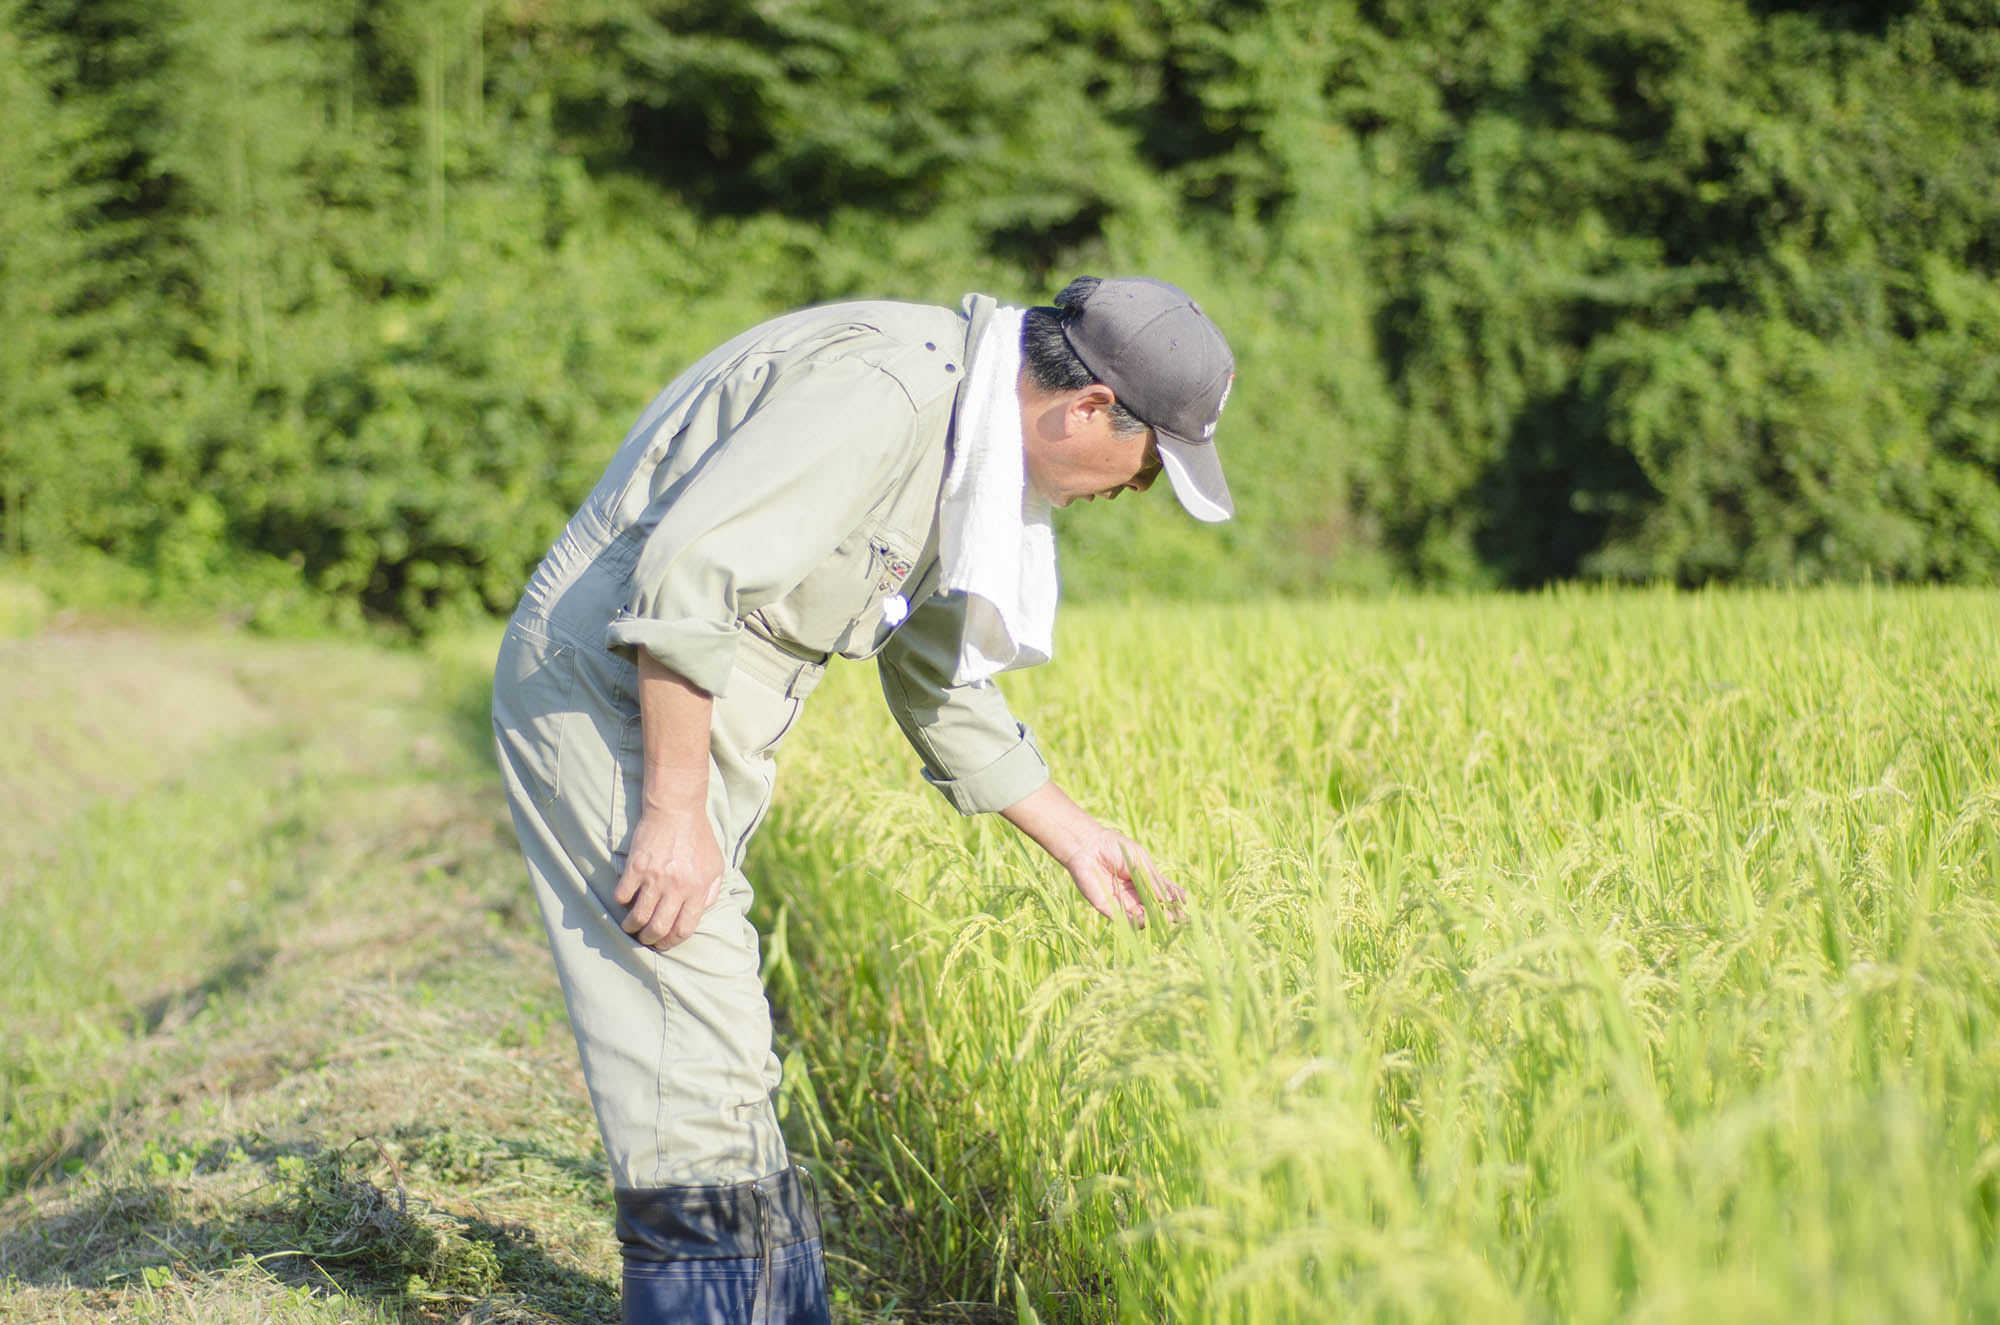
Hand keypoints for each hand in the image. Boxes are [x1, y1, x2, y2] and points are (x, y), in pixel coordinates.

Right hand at [614, 806, 724, 950]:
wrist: (677, 809)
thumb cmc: (698, 836)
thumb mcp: (716, 865)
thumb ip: (710, 892)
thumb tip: (700, 913)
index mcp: (697, 889)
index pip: (683, 929)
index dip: (671, 942)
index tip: (663, 943)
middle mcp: (676, 888)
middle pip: (658, 928)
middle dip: (650, 939)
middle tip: (645, 938)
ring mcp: (654, 878)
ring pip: (638, 917)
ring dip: (631, 926)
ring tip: (630, 926)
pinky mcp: (636, 867)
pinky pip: (622, 895)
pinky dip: (620, 903)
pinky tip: (623, 901)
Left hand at [1059, 825, 1188, 926]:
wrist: (1088, 846)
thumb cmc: (1114, 848)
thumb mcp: (1139, 860)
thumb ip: (1152, 879)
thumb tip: (1167, 898)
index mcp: (1144, 880)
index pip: (1163, 892)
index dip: (1175, 898)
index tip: (1187, 902)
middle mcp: (1135, 894)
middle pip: (1155, 908)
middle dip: (1168, 913)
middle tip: (1180, 916)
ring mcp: (1122, 902)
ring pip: (1142, 917)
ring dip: (1154, 919)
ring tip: (1167, 918)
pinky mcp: (1108, 908)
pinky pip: (1124, 920)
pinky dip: (1135, 923)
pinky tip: (1146, 920)